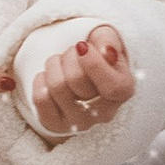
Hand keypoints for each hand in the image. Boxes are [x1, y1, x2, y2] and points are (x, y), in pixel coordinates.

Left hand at [26, 24, 133, 139]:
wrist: (81, 75)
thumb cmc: (96, 57)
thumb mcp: (106, 41)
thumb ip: (107, 40)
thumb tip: (105, 51)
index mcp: (123, 91)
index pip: (113, 86)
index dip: (94, 64)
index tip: (83, 46)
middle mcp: (104, 113)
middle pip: (77, 80)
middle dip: (70, 56)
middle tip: (73, 53)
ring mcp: (79, 123)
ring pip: (57, 87)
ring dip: (54, 65)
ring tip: (61, 64)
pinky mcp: (56, 125)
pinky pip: (41, 98)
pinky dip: (41, 80)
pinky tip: (50, 79)